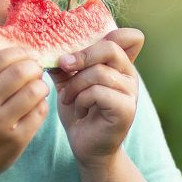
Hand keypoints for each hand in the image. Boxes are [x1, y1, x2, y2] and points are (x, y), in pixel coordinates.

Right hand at [0, 47, 48, 181]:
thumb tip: (12, 55)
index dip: (18, 52)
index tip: (26, 55)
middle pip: (18, 72)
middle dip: (33, 66)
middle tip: (37, 70)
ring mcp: (0, 125)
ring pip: (33, 92)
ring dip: (41, 85)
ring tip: (39, 87)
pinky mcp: (16, 140)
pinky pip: (38, 114)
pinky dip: (42, 105)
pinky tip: (37, 105)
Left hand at [48, 28, 144, 170]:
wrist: (87, 147)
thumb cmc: (80, 113)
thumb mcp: (70, 83)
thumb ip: (66, 65)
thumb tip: (51, 48)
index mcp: (119, 64)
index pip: (130, 37)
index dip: (110, 34)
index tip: (83, 47)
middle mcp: (130, 75)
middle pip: (110, 48)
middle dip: (81, 56)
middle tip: (62, 66)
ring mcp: (131, 92)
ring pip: (98, 73)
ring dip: (75, 86)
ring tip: (68, 99)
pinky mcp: (126, 109)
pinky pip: (98, 92)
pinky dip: (81, 100)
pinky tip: (79, 111)